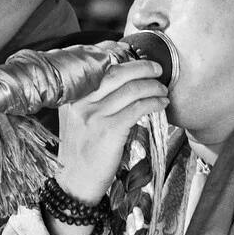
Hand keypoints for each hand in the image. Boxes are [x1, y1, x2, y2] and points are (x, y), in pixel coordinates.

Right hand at [54, 55, 168, 205]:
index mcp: (71, 95)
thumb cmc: (81, 148)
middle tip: (157, 69)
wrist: (75, 182)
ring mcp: (94, 115)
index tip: (133, 52)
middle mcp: (80, 101)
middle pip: (117, 71)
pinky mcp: (109, 130)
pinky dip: (154, 102)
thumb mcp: (77, 117)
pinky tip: (161, 104)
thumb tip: (121, 72)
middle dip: (142, 66)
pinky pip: (138, 108)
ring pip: (131, 89)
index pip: (95, 63)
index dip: (118, 52)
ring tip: (162, 89)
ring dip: (153, 86)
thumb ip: (92, 96)